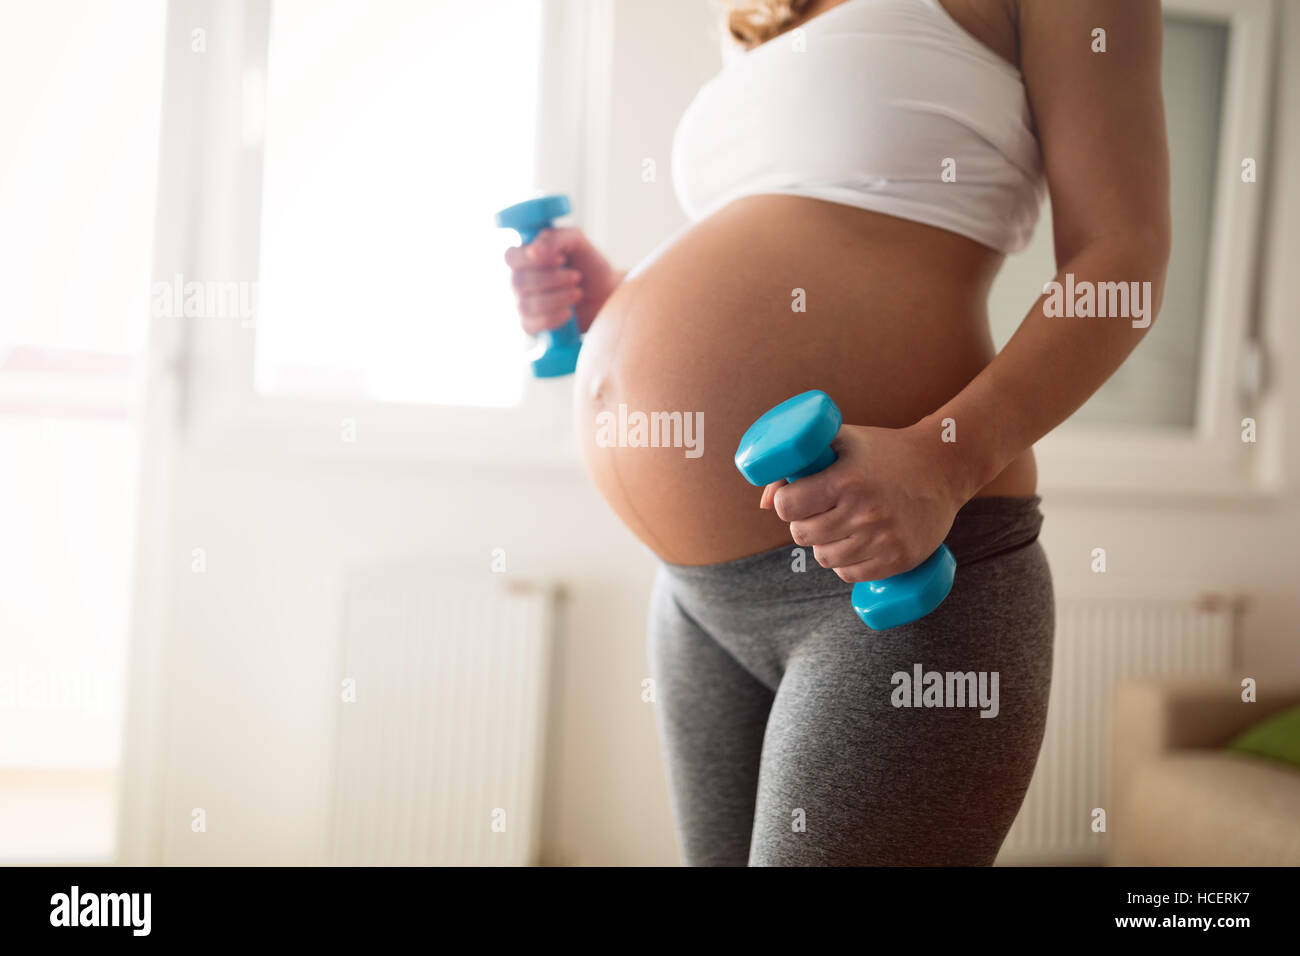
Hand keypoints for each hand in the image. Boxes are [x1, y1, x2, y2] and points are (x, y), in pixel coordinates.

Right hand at [503, 227, 623, 334]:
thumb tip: (533, 251)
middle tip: (577, 277)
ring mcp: (523, 304)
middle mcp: (519, 281)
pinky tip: (569, 312)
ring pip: (525, 305)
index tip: (561, 259)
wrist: (607, 294)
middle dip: (552, 280)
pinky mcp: (531, 326)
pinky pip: (531, 325)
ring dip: (556, 298)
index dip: (531, 259)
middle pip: (517, 282)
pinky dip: (553, 317)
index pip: (510, 257)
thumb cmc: (589, 265)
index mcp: (525, 257)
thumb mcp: (575, 241)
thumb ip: (554, 238)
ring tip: (578, 293)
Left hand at [759, 422, 969, 582]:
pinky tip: (853, 544)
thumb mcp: (842, 442)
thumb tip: (763, 503)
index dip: (785, 502)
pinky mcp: (898, 559)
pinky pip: (850, 574)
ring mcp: (883, 539)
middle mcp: (864, 512)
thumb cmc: (884, 451)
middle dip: (802, 522)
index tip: (794, 498)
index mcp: (847, 480)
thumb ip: (799, 463)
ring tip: (837, 525)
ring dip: (823, 545)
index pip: (788, 506)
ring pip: (824, 558)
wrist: (944, 466)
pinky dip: (844, 563)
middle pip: (802, 534)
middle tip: (817, 511)